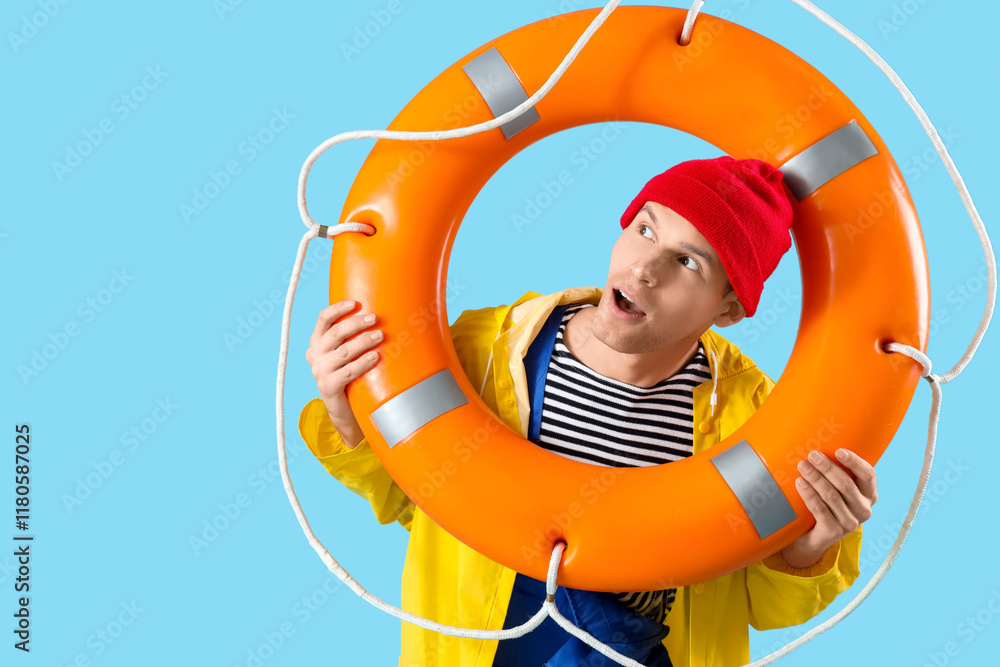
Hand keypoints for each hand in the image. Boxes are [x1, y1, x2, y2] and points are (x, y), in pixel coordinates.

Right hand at [304, 299, 382, 448]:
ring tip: (380, 336)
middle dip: (357, 324)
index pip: (323, 318)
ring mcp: (319, 371)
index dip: (338, 308)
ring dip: (363, 342)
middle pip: (336, 333)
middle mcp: (315, 354)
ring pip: (344, 352)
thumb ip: (352, 335)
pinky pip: (348, 372)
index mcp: (317, 341)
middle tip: (375, 319)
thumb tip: (378, 314)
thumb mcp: (347, 352)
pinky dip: (362, 363)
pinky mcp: (328, 387)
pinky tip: (375, 357)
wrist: (343, 407)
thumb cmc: (349, 372)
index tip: (355, 303)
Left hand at [781, 448, 877, 567]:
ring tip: (802, 466)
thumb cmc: (826, 504)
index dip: (854, 462)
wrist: (813, 537)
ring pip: (831, 496)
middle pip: (846, 484)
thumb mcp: (836, 488)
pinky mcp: (834, 532)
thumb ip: (836, 472)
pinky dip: (809, 494)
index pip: (868, 475)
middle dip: (827, 467)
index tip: (838, 450)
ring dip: (815, 478)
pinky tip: (799, 483)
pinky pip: (820, 509)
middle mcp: (864, 509)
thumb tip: (820, 447)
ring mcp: (850, 523)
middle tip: (812, 455)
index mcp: (869, 494)